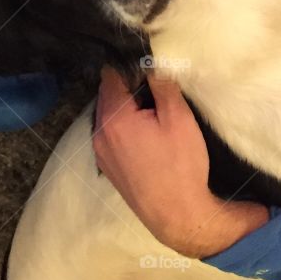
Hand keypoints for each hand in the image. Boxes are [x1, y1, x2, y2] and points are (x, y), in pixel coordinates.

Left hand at [92, 65, 267, 256]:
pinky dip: (124, 127)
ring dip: (127, 109)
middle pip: (108, 96)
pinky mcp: (108, 168)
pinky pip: (111, 136)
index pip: (111, 76)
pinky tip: (147, 135)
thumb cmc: (181, 166)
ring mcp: (101, 153)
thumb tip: (153, 63)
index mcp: (114, 118)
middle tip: (156, 87)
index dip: (130, 66)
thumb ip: (162, 85)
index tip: (149, 65)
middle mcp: (99, 134)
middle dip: (128, 87)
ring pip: (109, 117)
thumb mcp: (178, 119)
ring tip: (154, 112)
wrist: (178, 215)